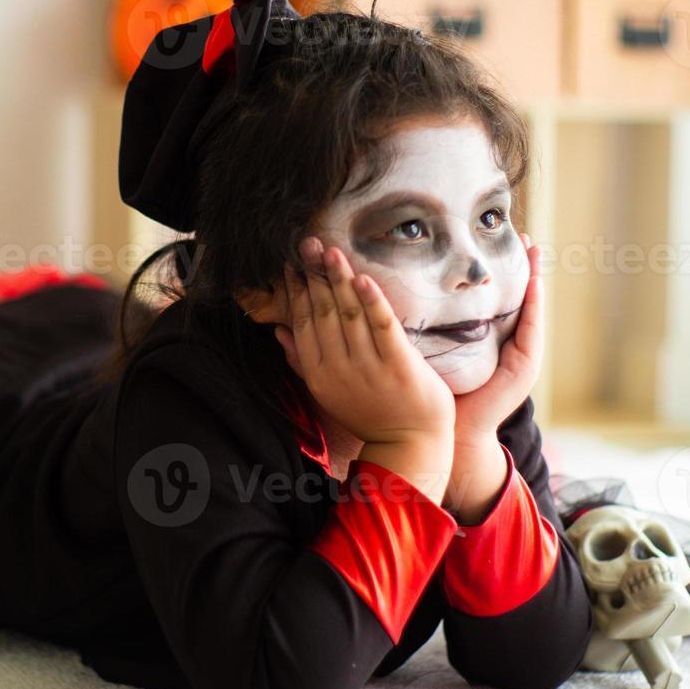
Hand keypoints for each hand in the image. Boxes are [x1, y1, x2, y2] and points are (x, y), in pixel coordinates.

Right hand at [275, 237, 455, 503]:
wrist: (410, 444)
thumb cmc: (370, 413)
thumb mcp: (328, 391)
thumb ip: (301, 361)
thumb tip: (278, 330)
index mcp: (319, 374)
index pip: (302, 322)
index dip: (296, 290)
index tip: (292, 263)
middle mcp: (339, 369)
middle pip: (322, 313)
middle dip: (314, 276)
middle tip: (308, 244)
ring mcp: (369, 368)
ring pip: (349, 314)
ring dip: (338, 280)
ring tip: (330, 251)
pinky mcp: (399, 366)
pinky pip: (382, 328)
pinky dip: (372, 302)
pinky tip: (363, 278)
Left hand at [446, 236, 544, 521]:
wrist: (454, 433)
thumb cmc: (438, 394)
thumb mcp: (433, 348)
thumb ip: (428, 323)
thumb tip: (402, 288)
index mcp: (486, 338)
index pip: (491, 296)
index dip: (495, 269)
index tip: (491, 240)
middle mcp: (507, 343)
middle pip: (516, 295)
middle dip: (521, 264)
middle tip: (521, 232)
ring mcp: (522, 353)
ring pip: (530, 305)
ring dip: (534, 275)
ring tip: (534, 247)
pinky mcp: (526, 364)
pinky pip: (533, 325)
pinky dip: (535, 301)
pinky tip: (534, 278)